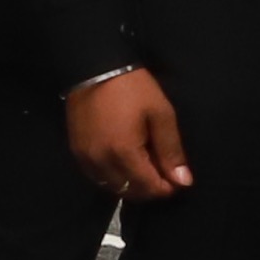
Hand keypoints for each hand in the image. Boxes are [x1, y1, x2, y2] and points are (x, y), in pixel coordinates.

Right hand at [66, 69, 191, 203]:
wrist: (94, 68)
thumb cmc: (133, 88)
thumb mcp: (160, 114)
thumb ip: (171, 150)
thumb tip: (183, 182)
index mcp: (124, 153)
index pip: (149, 187)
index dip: (167, 188)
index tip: (177, 180)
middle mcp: (101, 161)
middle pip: (129, 191)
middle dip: (149, 189)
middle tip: (162, 175)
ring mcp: (85, 157)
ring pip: (111, 187)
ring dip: (129, 185)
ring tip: (143, 170)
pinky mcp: (76, 150)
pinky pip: (95, 176)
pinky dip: (112, 177)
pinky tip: (122, 165)